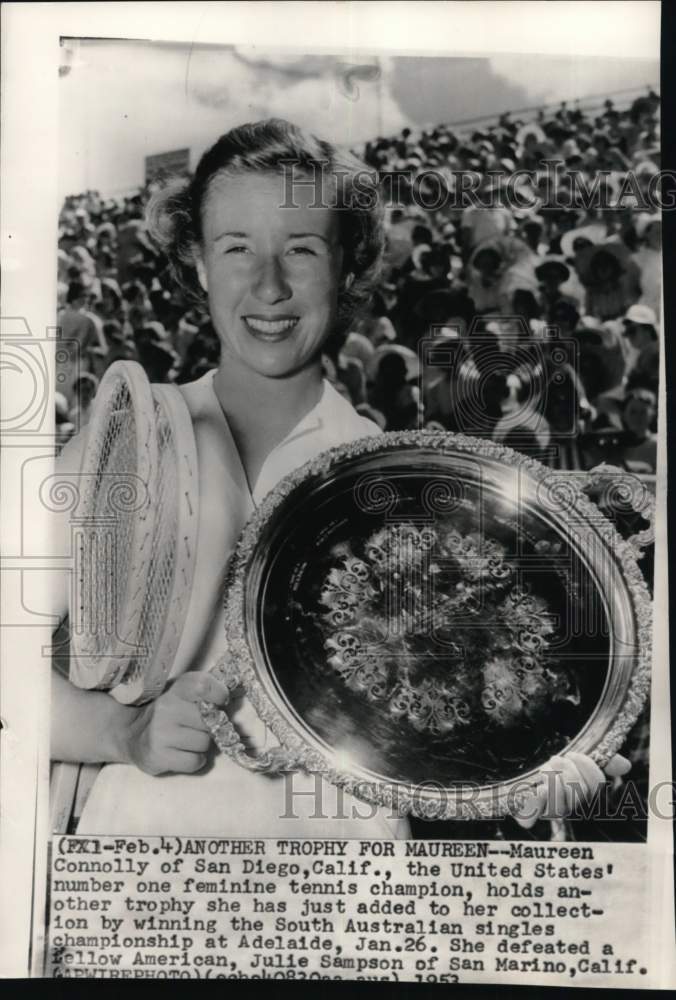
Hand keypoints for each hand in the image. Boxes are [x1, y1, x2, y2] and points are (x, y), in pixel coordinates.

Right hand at [123, 672, 228, 775]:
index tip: (220, 701)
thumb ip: (204, 691)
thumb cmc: (167, 713)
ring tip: (187, 740)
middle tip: (197, 726)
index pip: (202, 686)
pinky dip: (194, 760)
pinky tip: (183, 753)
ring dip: (201, 744)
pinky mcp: (158, 757)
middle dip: (209, 726)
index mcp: (175, 689)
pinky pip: (195, 762)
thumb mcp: (181, 693)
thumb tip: (230, 696)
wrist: (131, 735)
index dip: (218, 694)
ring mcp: (160, 733)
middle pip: (209, 720)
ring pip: (204, 743)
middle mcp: (166, 708)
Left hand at [512, 751, 630, 828]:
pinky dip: (537, 803)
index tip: (573, 754)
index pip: (595, 784)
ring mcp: (548, 810)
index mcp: (582, 791)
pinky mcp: (527, 811)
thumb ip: (601, 759)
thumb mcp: (576, 757)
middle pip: (579, 796)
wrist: (523, 760)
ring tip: (546, 769)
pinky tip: (538, 788)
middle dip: (569, 773)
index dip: (587, 767)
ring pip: (560, 808)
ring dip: (554, 783)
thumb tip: (625, 765)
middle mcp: (568, 805)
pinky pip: (533, 817)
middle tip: (556, 759)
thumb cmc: (554, 763)